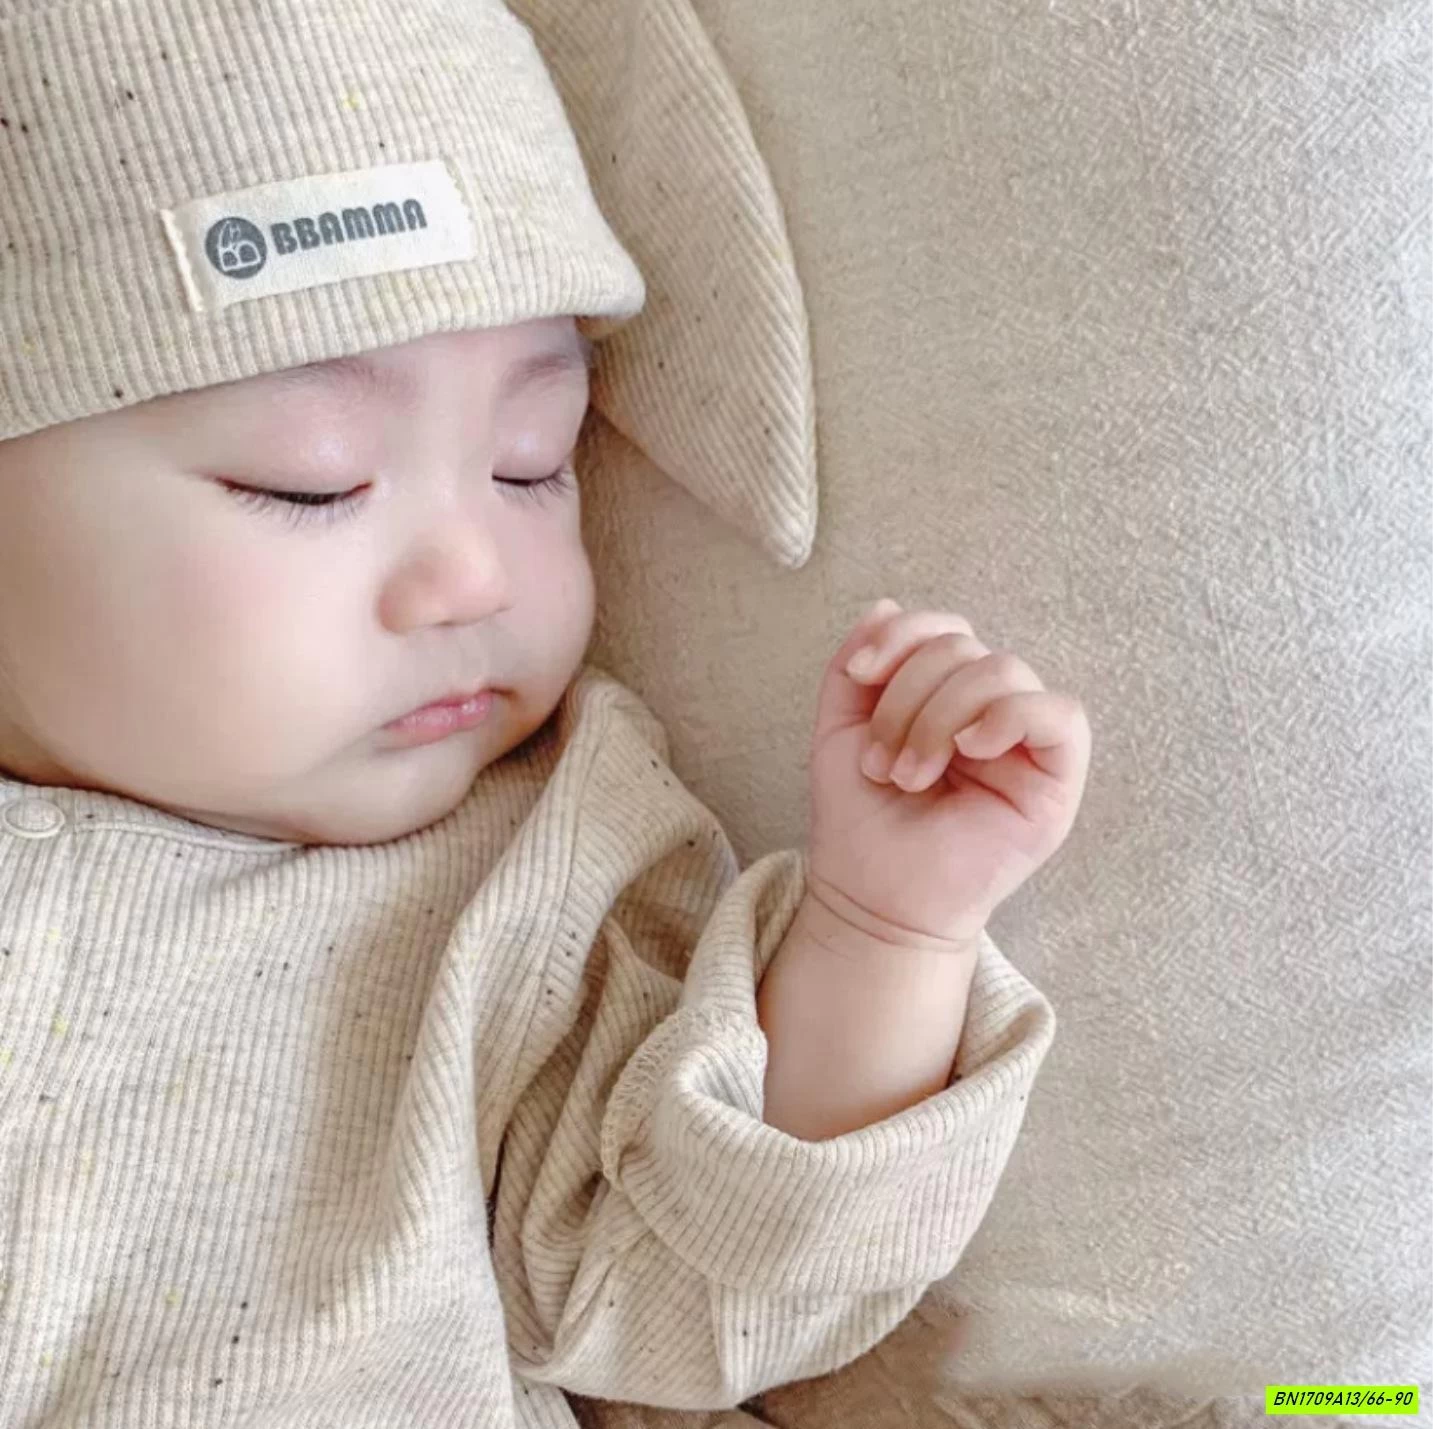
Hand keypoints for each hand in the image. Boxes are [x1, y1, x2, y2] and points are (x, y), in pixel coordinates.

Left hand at [804, 597, 1090, 947]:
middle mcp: (992, 713)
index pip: (946, 629)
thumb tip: (886, 606)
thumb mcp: (841, 729)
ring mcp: (1027, 745)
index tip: (859, 674)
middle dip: (909, 696)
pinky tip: (971, 748)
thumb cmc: (861, 818)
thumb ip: (857, 666)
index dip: (903, 636)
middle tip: (883, 762)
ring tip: (910, 774)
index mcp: (947, 696)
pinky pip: (1062, 716)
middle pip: (967, 648)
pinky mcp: (1057, 782)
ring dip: (941, 716)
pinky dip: (1011, 716)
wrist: (871, 896)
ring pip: (1005, 672)